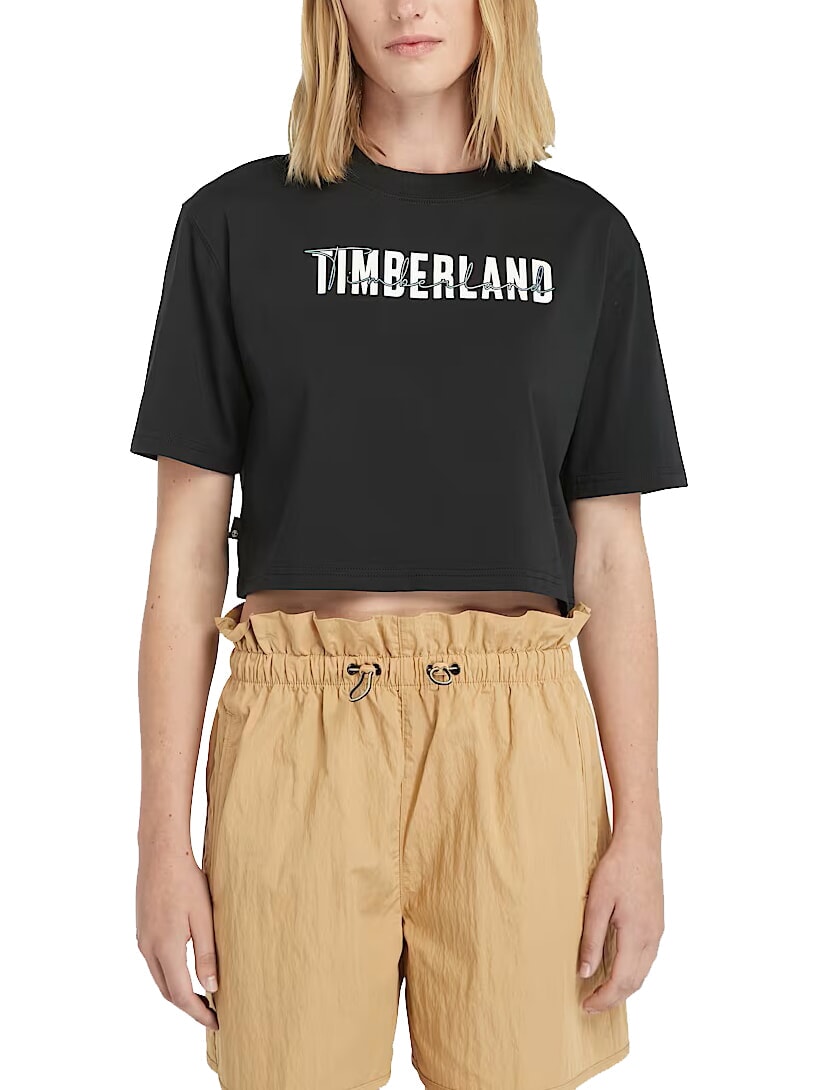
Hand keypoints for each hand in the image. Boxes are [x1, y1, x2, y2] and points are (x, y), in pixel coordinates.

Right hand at [136, 847, 218, 1029]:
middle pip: (167, 991)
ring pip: (159, 978)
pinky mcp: (142, 929)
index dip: (198, 1012)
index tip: (216, 1022)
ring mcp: (142, 938)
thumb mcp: (203, 917)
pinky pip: (155, 963)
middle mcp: (148, 948)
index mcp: (165, 948)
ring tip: (201, 996)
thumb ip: (206, 954)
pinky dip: (170, 975)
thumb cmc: (186, 880)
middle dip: (188, 1007)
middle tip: (212, 1013)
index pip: (181, 994)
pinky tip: (184, 971)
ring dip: (178, 992)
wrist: (160, 852)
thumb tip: (211, 988)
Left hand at [577, 828, 663, 1013]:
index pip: (622, 982)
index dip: (604, 999)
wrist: (641, 843)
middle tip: (590, 1003)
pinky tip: (617, 965)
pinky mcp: (657, 922)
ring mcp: (657, 930)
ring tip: (601, 989)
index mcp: (637, 936)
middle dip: (613, 998)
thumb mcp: (597, 903)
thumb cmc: (617, 868)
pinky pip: (647, 957)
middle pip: (635, 982)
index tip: (586, 1006)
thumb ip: (592, 940)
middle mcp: (652, 938)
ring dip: (624, 986)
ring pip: (643, 971)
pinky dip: (632, 970)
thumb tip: (585, 973)